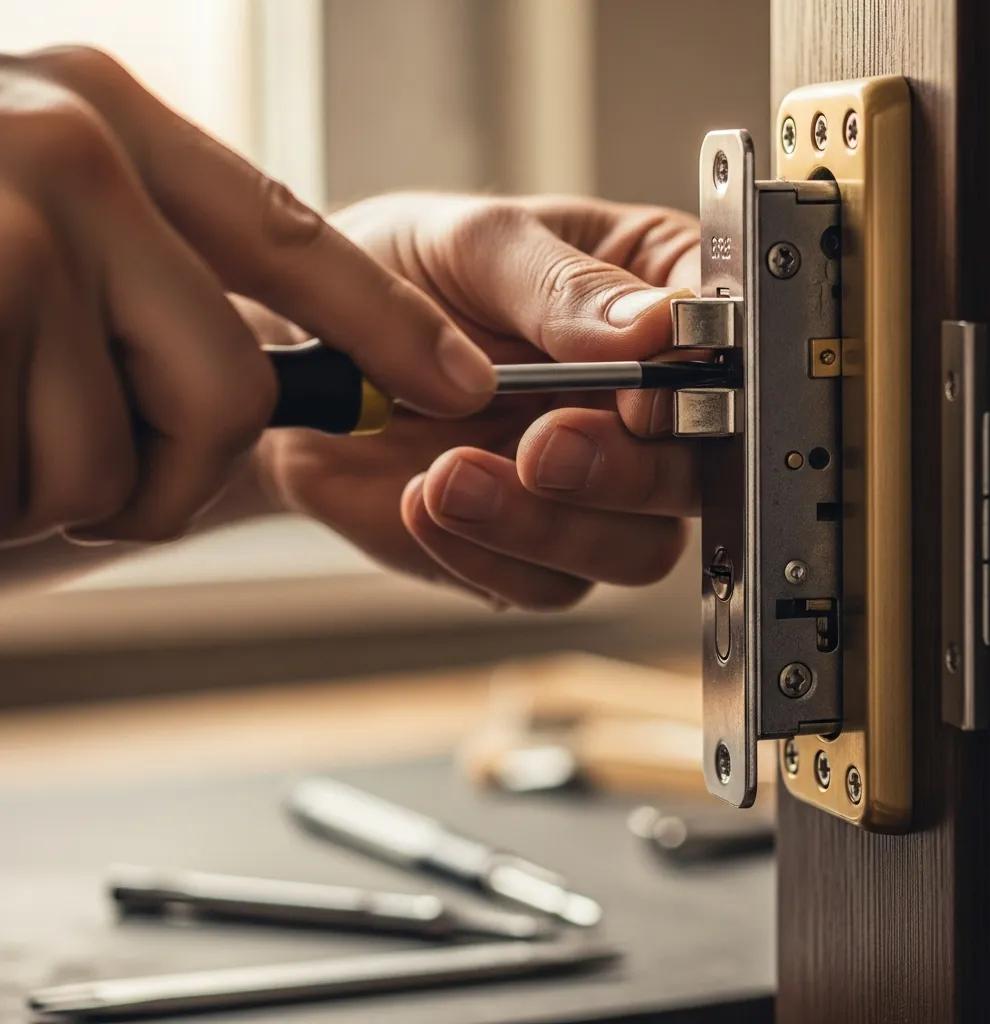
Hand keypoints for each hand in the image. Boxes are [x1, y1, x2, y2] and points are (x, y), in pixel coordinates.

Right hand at [0, 49, 491, 546]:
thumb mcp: (22, 223)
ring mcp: (17, 224)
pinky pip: (51, 487)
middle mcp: (74, 150)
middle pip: (231, 388)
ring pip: (130, 460)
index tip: (466, 386)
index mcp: (107, 120)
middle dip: (171, 469)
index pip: (288, 236)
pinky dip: (5, 498)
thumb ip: (148, 267)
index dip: (384, 324)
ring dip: (60, 486)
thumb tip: (300, 376)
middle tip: (74, 476)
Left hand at [256, 193, 700, 608]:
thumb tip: (654, 328)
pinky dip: (486, 556)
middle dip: (625, 470)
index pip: (724, 355)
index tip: (634, 384)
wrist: (303, 351)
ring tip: (451, 476)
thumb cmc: (395, 272)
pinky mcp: (526, 549)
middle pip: (695, 475)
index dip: (697, 382)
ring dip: (550, 527)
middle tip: (545, 444)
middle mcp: (634, 410)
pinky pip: (543, 587)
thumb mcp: (472, 245)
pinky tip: (421, 502)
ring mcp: (586, 489)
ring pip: (633, 549)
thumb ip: (560, 285)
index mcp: (650, 310)